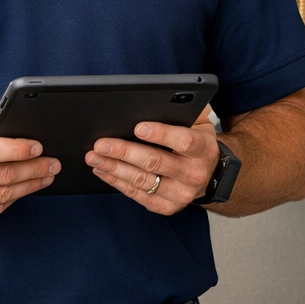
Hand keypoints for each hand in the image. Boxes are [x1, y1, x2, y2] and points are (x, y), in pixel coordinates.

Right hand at [0, 105, 60, 226]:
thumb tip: (17, 117)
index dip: (19, 150)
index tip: (40, 147)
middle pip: (2, 176)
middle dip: (35, 169)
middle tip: (54, 163)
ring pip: (2, 196)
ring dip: (30, 186)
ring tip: (47, 176)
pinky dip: (13, 199)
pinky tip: (25, 188)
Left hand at [87, 107, 220, 214]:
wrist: (209, 175)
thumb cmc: (197, 143)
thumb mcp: (200, 123)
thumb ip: (187, 109)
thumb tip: (166, 97)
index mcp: (204, 149)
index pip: (184, 142)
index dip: (161, 134)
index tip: (138, 127)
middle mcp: (194, 174)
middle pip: (155, 162)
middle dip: (125, 151)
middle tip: (102, 144)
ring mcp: (180, 194)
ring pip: (142, 180)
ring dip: (114, 168)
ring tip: (95, 157)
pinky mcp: (166, 206)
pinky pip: (137, 195)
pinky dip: (117, 182)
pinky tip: (103, 171)